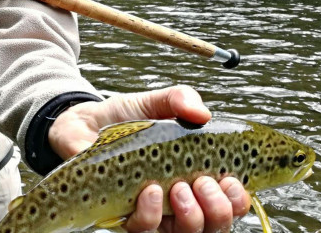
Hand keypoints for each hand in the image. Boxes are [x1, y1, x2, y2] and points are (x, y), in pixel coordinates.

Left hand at [48, 85, 250, 232]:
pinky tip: (149, 191)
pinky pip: (143, 230)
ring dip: (190, 216)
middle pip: (213, 227)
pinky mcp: (123, 215)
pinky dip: (151, 214)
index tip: (231, 180)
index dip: (238, 200)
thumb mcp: (154, 102)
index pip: (229, 202)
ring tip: (179, 187)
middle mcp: (177, 200)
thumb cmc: (124, 118)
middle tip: (204, 183)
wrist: (82, 123)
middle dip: (218, 211)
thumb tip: (202, 113)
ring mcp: (151, 211)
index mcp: (194, 174)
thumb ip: (179, 99)